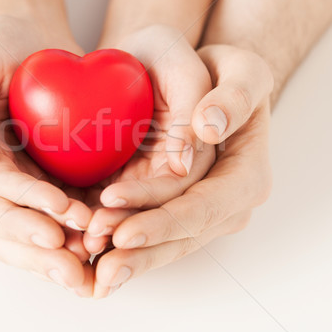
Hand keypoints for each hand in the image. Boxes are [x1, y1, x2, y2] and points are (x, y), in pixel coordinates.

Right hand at [0, 48, 92, 294]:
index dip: (16, 221)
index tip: (54, 230)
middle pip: (3, 235)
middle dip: (42, 253)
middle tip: (82, 265)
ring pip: (22, 237)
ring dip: (58, 250)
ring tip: (95, 253)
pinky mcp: (9, 198)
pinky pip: (36, 220)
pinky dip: (64, 230)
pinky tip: (93, 236)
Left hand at [81, 25, 216, 254]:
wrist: (200, 78)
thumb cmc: (221, 69)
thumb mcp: (239, 68)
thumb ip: (234, 96)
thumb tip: (208, 132)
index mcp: (247, 175)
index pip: (206, 207)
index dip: (165, 222)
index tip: (124, 229)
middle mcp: (225, 204)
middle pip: (181, 237)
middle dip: (140, 252)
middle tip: (97, 263)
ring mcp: (196, 209)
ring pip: (162, 242)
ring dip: (125, 254)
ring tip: (84, 256)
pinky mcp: (168, 205)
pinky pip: (146, 228)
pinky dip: (117, 241)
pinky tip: (86, 247)